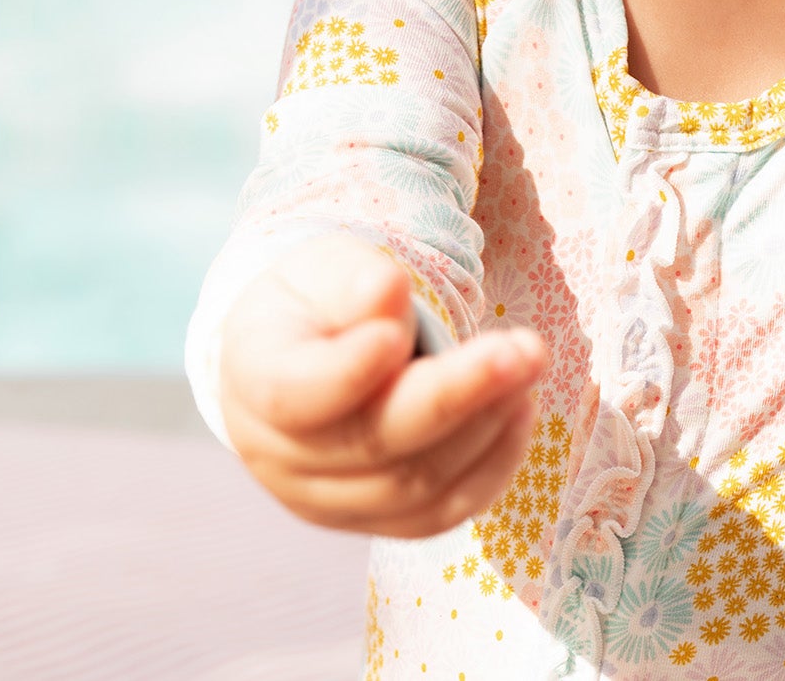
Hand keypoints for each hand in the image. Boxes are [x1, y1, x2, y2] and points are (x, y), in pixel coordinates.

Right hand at [218, 233, 545, 538]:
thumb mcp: (325, 266)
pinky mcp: (377, 519)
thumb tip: (387, 295)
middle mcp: (282, 457)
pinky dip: (491, 467)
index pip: (297, 395)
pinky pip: (439, 514)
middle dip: (458, 395)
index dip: (350, 372)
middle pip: (373, 443)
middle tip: (524, 348)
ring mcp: (328, 500)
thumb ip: (353, 279)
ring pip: (414, 485)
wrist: (312, 350)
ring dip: (486, 425)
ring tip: (529, 362)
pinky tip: (520, 408)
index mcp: (254, 381)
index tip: (398, 333)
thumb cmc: (318, 301)